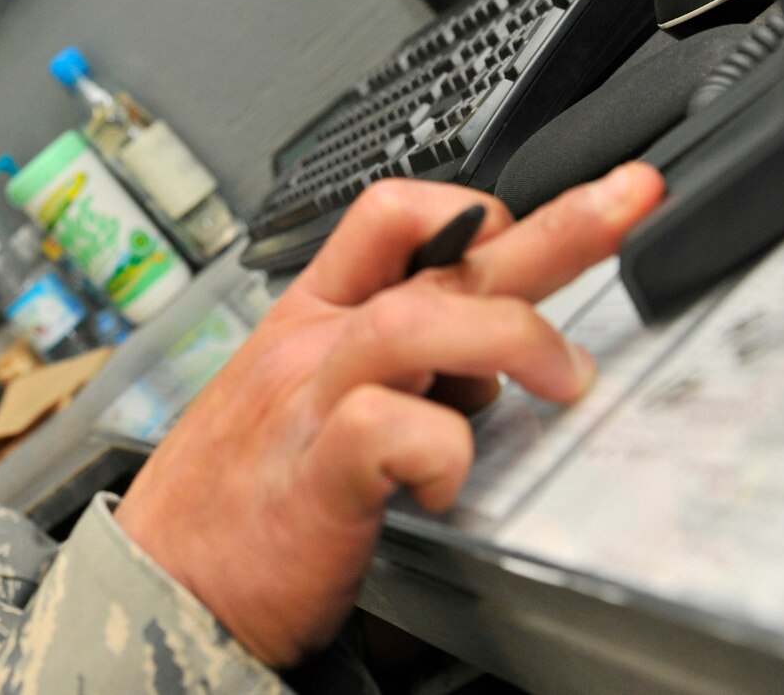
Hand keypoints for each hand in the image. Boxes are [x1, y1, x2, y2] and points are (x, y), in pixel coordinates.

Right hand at [114, 163, 663, 667]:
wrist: (157, 585)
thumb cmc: (234, 504)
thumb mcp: (301, 404)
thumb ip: (386, 371)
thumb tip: (484, 364)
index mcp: (311, 319)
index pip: (393, 215)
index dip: (476, 207)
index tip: (543, 224)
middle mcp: (313, 345)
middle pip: (436, 250)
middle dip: (550, 223)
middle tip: (626, 200)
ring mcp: (309, 403)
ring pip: (418, 319)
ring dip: (513, 338)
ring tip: (566, 379)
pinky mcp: (314, 477)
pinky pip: (389, 429)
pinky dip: (442, 452)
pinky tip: (451, 486)